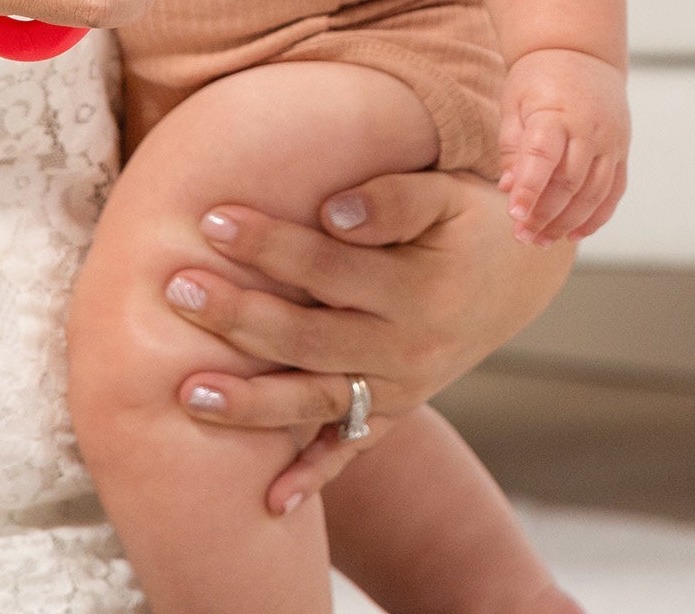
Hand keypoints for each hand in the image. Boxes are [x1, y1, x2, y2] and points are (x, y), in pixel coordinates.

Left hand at [163, 169, 572, 513]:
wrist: (519, 271)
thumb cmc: (469, 216)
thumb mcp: (447, 194)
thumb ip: (393, 201)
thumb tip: (332, 212)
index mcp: (417, 291)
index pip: (327, 268)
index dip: (270, 245)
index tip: (211, 220)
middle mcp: (409, 349)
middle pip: (309, 338)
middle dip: (239, 317)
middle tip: (174, 289)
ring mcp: (403, 388)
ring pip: (318, 402)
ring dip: (253, 404)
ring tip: (188, 393)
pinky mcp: (398, 410)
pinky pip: (352, 449)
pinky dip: (314, 476)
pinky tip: (270, 500)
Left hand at [498, 47, 629, 245]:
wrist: (580, 52)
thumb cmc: (538, 77)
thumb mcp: (514, 102)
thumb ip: (512, 146)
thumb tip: (508, 188)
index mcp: (557, 113)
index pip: (543, 158)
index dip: (530, 189)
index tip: (514, 214)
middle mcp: (589, 130)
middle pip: (570, 183)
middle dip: (546, 214)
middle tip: (523, 236)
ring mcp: (611, 142)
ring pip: (595, 193)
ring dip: (569, 222)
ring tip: (543, 241)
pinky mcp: (622, 151)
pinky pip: (614, 192)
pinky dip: (597, 216)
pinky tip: (575, 233)